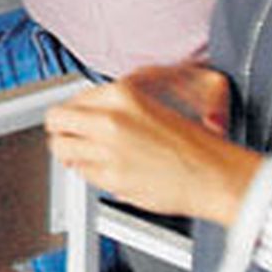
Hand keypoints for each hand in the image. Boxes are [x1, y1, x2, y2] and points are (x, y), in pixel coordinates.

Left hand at [46, 70, 257, 223]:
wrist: (215, 176)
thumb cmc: (194, 143)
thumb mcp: (152, 101)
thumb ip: (116, 100)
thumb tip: (91, 104)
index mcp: (121, 94)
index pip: (72, 98)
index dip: (74, 110)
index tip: (75, 117)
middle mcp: (109, 119)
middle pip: (55, 120)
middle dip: (60, 129)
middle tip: (66, 135)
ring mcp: (108, 150)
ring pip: (62, 149)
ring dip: (69, 152)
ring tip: (81, 154)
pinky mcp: (111, 178)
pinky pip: (81, 173)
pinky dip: (87, 172)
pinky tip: (103, 169)